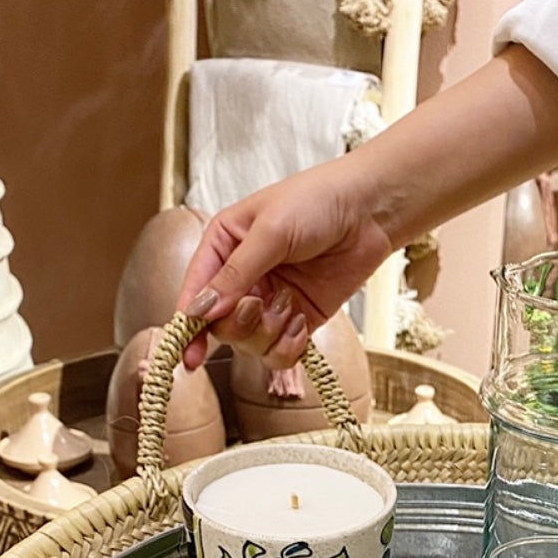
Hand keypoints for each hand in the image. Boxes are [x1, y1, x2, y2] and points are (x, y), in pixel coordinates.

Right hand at [175, 154, 393, 370]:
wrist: (369, 211)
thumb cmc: (317, 201)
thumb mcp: (270, 231)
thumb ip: (236, 273)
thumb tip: (203, 310)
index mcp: (222, 247)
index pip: (195, 293)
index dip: (188, 325)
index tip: (189, 355)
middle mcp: (241, 279)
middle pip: (221, 326)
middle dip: (240, 324)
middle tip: (259, 305)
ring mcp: (269, 302)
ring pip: (250, 345)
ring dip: (268, 333)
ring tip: (289, 305)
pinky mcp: (297, 319)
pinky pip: (280, 353)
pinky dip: (288, 346)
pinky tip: (301, 323)